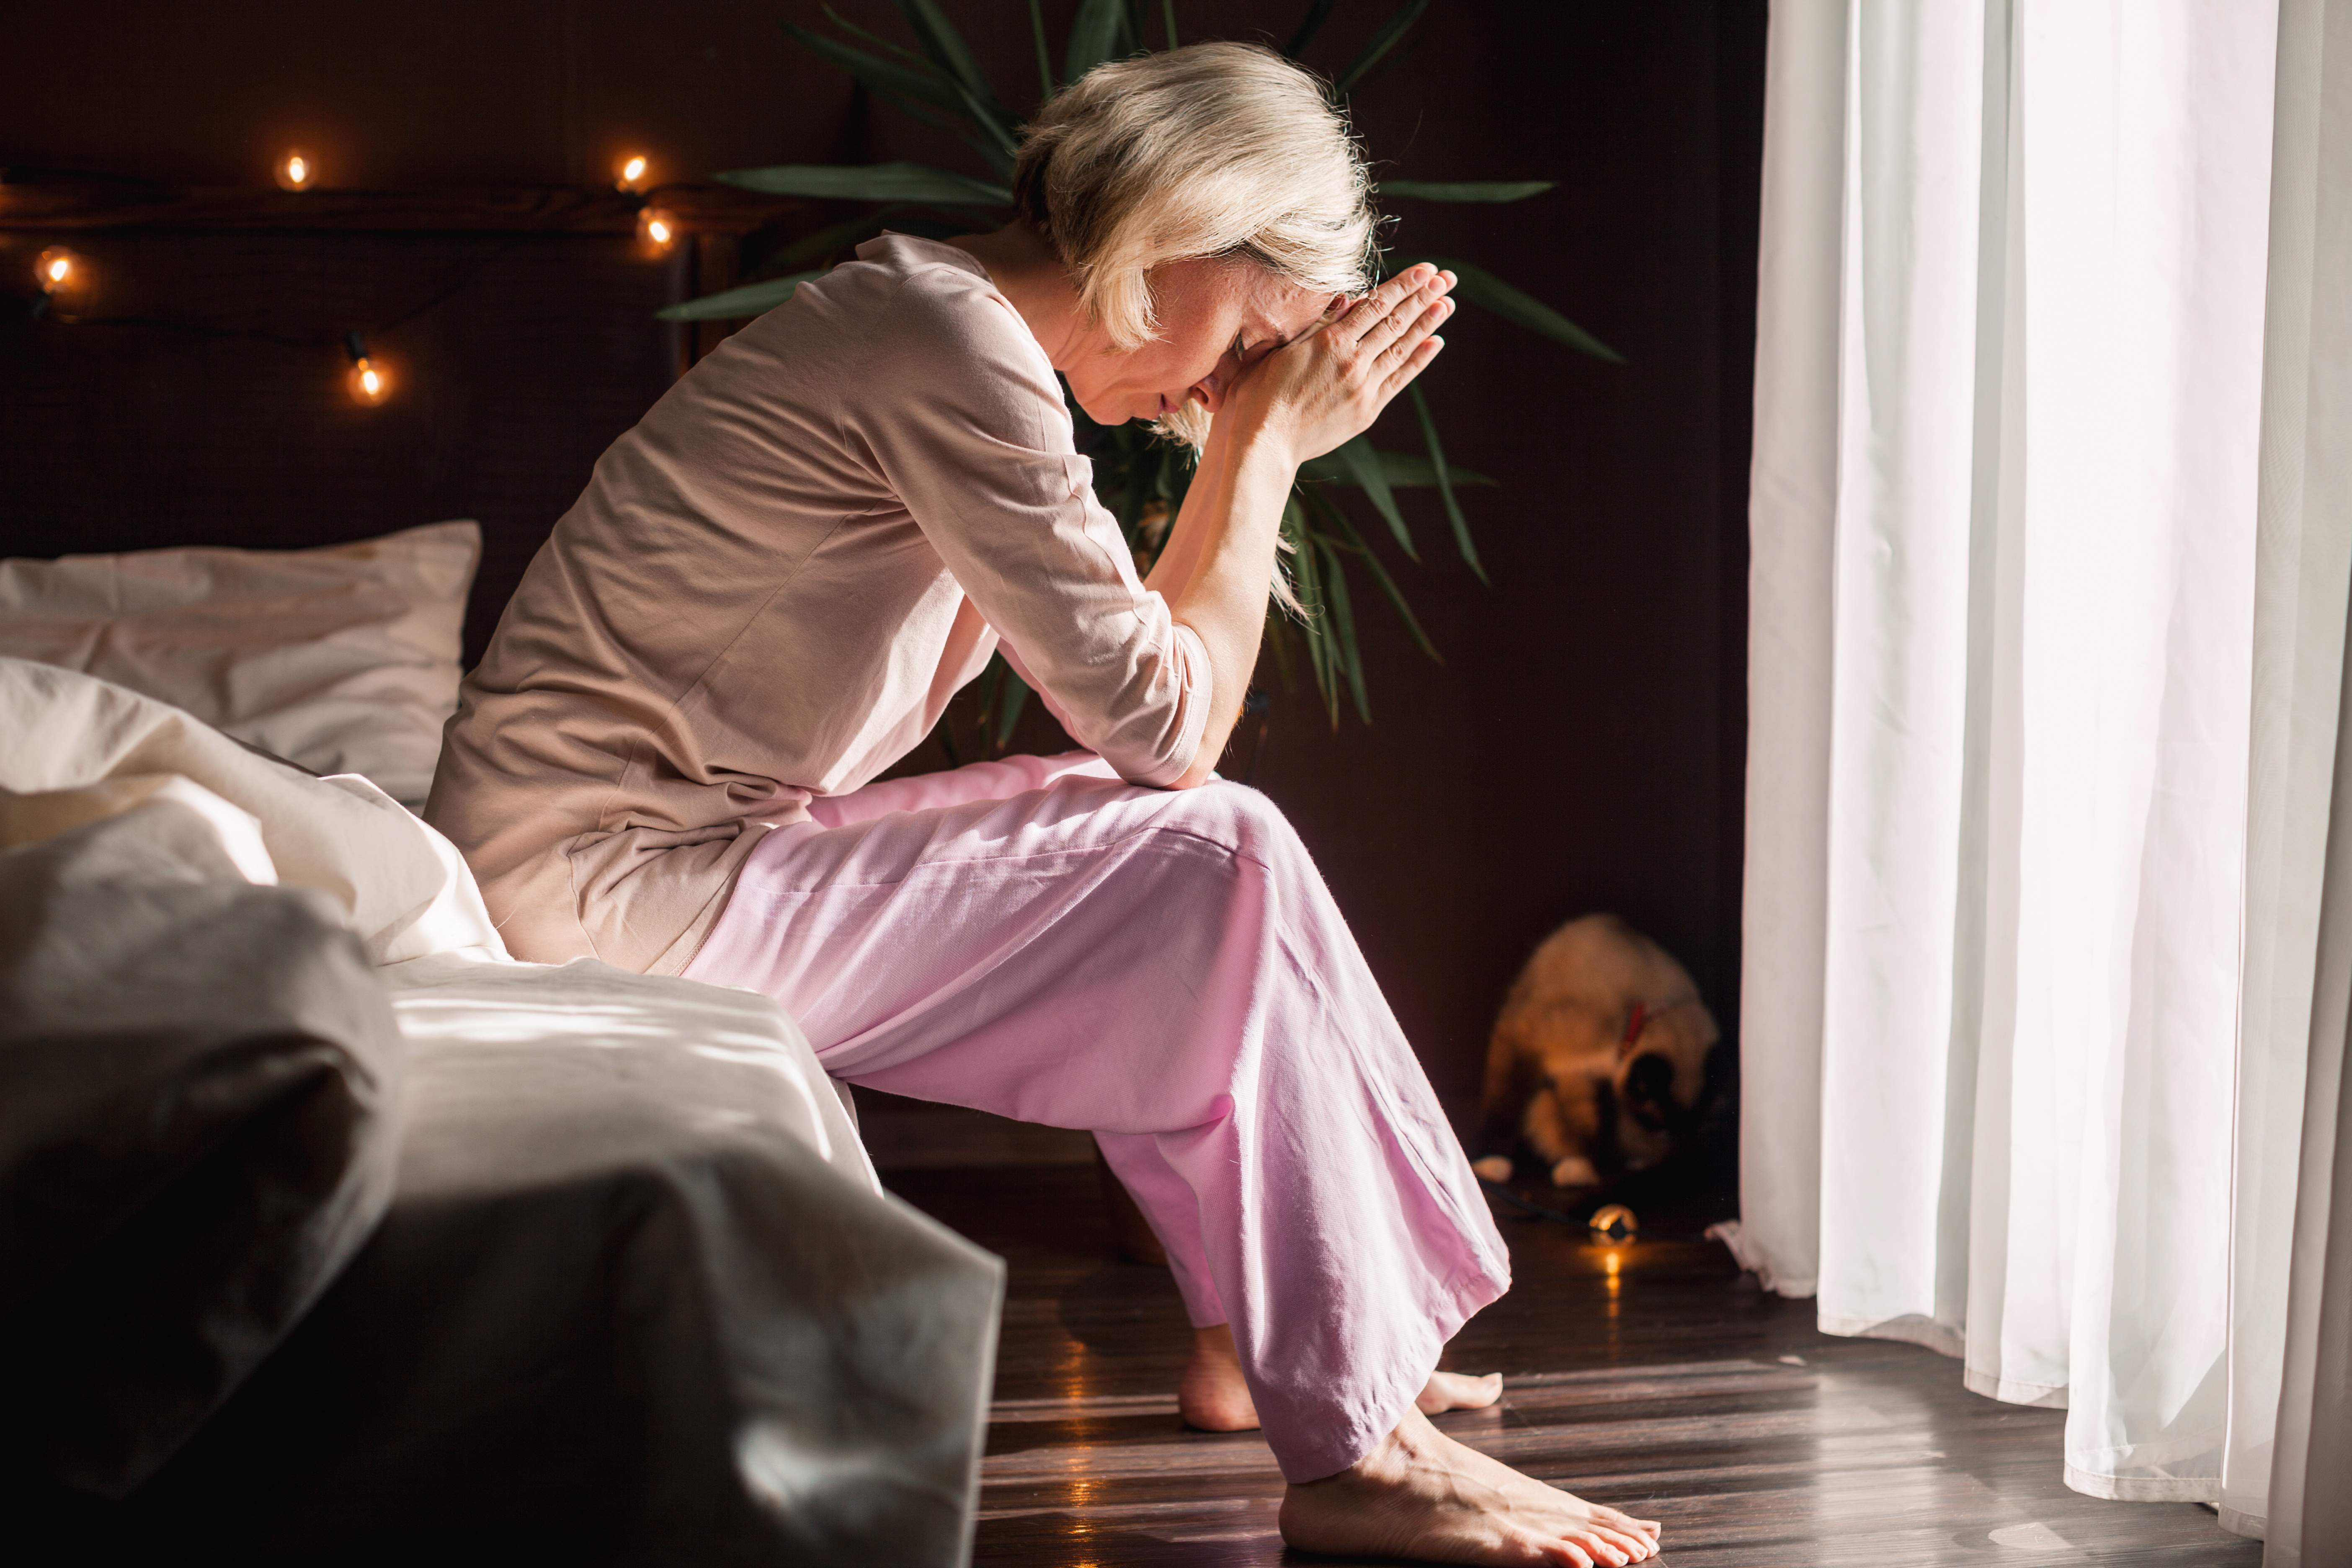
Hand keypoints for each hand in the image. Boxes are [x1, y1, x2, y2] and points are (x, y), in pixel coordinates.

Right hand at [1226, 263, 1454, 464]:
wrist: (1265, 444)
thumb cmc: (1260, 394)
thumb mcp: (1281, 348)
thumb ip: (1316, 323)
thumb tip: (1348, 298)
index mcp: (1328, 341)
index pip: (1375, 305)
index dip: (1403, 286)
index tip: (1424, 271)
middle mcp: (1352, 361)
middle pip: (1395, 323)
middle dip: (1423, 298)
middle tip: (1446, 279)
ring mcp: (1363, 388)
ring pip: (1402, 348)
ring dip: (1427, 325)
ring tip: (1446, 304)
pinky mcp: (1366, 411)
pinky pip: (1399, 380)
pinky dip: (1419, 360)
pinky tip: (1435, 343)